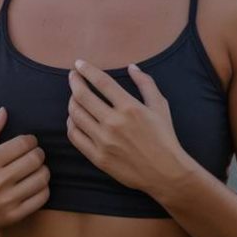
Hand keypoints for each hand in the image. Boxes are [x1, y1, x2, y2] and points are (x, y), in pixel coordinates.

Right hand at [0, 107, 49, 232]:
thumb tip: (4, 110)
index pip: (22, 144)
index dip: (30, 140)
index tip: (28, 141)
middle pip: (34, 159)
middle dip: (38, 152)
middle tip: (35, 153)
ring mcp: (5, 201)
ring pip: (41, 178)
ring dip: (43, 169)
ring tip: (36, 167)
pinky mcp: (12, 216)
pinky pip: (41, 198)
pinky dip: (43, 188)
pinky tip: (35, 184)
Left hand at [66, 60, 186, 195]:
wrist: (165, 173)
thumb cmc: (165, 138)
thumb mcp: (160, 106)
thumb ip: (146, 83)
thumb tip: (132, 67)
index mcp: (130, 107)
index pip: (101, 82)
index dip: (87, 70)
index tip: (79, 63)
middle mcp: (114, 122)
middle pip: (83, 96)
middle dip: (74, 81)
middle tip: (72, 76)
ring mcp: (104, 141)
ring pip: (76, 115)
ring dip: (71, 101)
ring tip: (74, 96)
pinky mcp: (98, 157)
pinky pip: (75, 136)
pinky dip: (71, 123)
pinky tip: (74, 118)